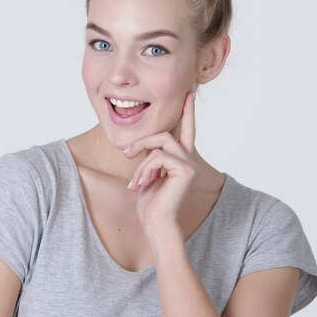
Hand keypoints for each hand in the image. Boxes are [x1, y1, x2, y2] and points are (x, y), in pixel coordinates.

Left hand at [124, 91, 203, 240]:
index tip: (188, 93)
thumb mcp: (147, 173)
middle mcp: (189, 159)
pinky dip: (145, 169)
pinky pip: (158, 156)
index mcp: (181, 160)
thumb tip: (141, 143)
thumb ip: (150, 156)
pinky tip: (141, 184)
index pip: (185, 131)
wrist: (155, 223)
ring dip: (142, 157)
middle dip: (143, 141)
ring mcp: (189, 163)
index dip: (187, 112)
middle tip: (127, 154)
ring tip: (136, 179)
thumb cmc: (150, 203)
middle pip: (165, 133)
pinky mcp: (186, 169)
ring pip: (161, 142)